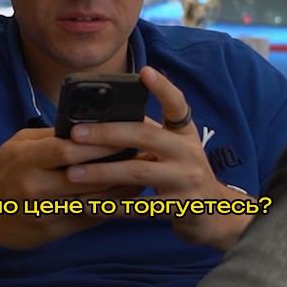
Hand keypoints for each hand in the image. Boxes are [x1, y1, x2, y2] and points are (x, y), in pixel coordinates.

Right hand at [0, 127, 140, 255]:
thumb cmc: (3, 171)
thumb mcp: (18, 145)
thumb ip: (50, 136)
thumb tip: (90, 125)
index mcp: (26, 159)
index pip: (67, 149)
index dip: (99, 143)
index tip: (126, 134)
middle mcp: (35, 187)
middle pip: (86, 177)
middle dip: (118, 165)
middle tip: (145, 154)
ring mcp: (44, 213)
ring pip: (92, 202)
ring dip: (122, 190)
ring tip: (144, 176)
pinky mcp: (52, 232)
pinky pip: (89, 220)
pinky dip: (112, 208)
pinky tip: (128, 199)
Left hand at [64, 65, 254, 251]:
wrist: (214, 213)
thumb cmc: (182, 173)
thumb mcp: (175, 148)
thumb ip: (147, 133)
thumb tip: (101, 118)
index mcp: (184, 133)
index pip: (177, 104)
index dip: (163, 87)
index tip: (145, 72)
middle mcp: (189, 152)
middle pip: (146, 136)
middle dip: (107, 134)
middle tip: (76, 134)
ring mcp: (186, 180)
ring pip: (139, 173)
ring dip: (102, 172)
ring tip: (73, 173)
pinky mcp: (178, 208)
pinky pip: (139, 207)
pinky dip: (110, 206)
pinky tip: (86, 204)